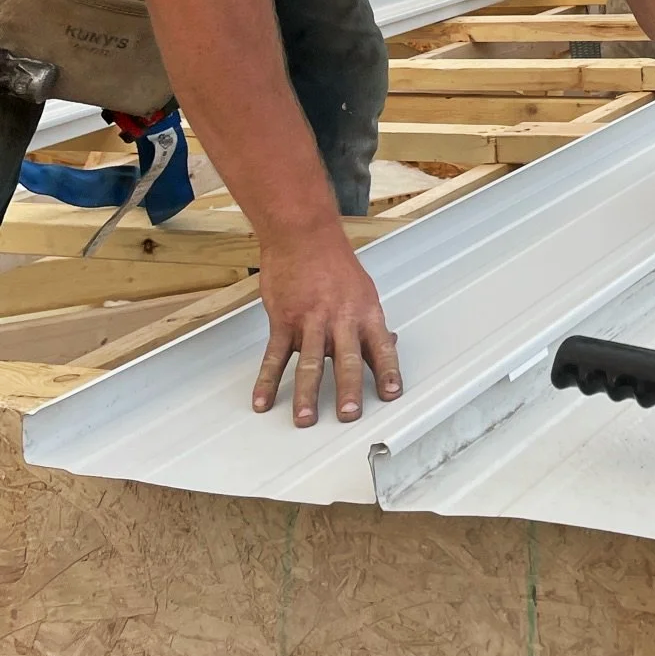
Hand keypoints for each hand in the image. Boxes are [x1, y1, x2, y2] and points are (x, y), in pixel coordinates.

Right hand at [252, 232, 401, 425]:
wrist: (302, 236)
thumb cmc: (334, 263)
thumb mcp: (364, 290)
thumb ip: (371, 323)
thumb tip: (389, 345)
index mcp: (365, 312)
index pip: (381, 347)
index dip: (388, 371)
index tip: (391, 394)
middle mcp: (340, 318)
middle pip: (346, 358)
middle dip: (348, 388)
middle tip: (348, 414)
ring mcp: (310, 320)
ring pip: (309, 361)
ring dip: (306, 393)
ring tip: (305, 418)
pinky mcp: (283, 320)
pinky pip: (274, 355)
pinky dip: (266, 380)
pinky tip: (262, 400)